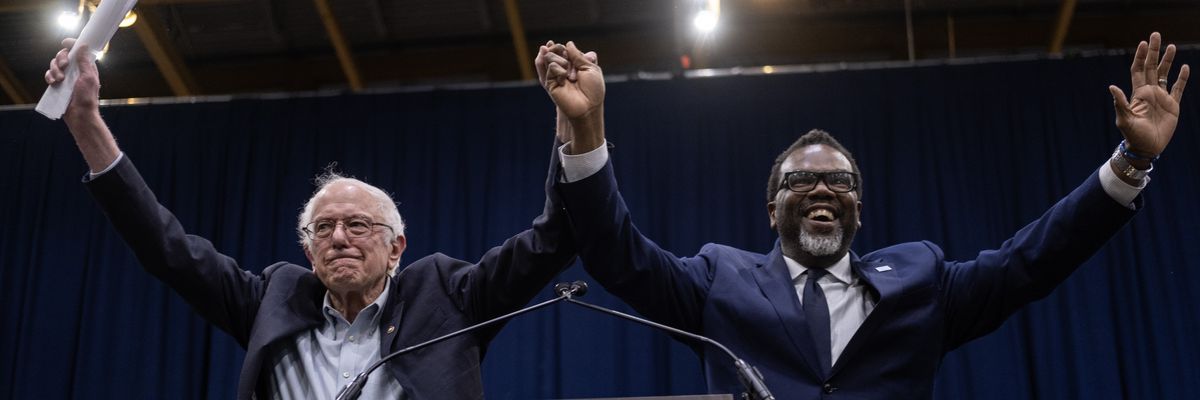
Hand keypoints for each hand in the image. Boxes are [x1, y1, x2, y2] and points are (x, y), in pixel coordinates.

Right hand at [45, 38, 102, 125]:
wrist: (79, 115)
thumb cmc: (87, 98)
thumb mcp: (88, 78)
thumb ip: (84, 62)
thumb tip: (84, 45)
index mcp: (86, 67)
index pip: (78, 51)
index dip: (72, 44)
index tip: (65, 43)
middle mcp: (76, 70)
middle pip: (63, 55)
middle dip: (61, 58)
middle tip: (64, 66)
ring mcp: (66, 78)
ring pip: (54, 65)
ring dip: (54, 70)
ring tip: (59, 80)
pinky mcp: (58, 85)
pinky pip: (49, 75)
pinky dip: (49, 76)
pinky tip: (52, 83)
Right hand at [535, 41, 602, 119]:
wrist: (587, 107)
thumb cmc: (593, 90)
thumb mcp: (590, 68)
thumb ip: (578, 55)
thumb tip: (568, 43)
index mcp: (576, 65)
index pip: (567, 49)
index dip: (570, 50)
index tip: (584, 59)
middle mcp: (565, 69)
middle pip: (557, 50)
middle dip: (563, 52)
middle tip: (573, 67)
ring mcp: (556, 75)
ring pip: (550, 56)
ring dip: (560, 61)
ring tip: (569, 75)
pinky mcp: (550, 82)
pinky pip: (551, 66)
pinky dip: (559, 69)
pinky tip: (564, 80)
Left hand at [1108, 32, 1189, 157]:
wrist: (1147, 148)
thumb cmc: (1132, 135)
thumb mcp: (1124, 119)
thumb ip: (1120, 103)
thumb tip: (1111, 86)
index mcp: (1138, 93)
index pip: (1139, 69)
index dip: (1140, 56)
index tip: (1143, 43)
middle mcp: (1149, 92)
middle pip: (1152, 67)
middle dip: (1154, 51)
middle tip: (1156, 35)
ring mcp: (1161, 98)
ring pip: (1165, 74)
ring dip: (1168, 60)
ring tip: (1172, 46)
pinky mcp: (1172, 105)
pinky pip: (1178, 88)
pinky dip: (1182, 78)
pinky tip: (1185, 67)